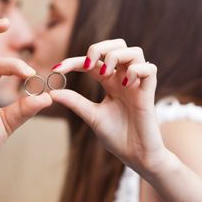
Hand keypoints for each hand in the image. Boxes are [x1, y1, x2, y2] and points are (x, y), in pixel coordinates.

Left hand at [50, 39, 168, 174]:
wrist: (136, 156)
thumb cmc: (117, 137)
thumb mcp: (92, 116)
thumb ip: (75, 102)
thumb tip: (51, 92)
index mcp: (110, 83)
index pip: (92, 62)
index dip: (73, 61)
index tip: (56, 69)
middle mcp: (124, 79)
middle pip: (117, 45)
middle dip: (99, 47)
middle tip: (87, 65)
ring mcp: (138, 84)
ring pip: (133, 51)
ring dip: (116, 56)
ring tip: (106, 74)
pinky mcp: (149, 92)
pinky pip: (150, 68)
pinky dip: (136, 70)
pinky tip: (126, 83)